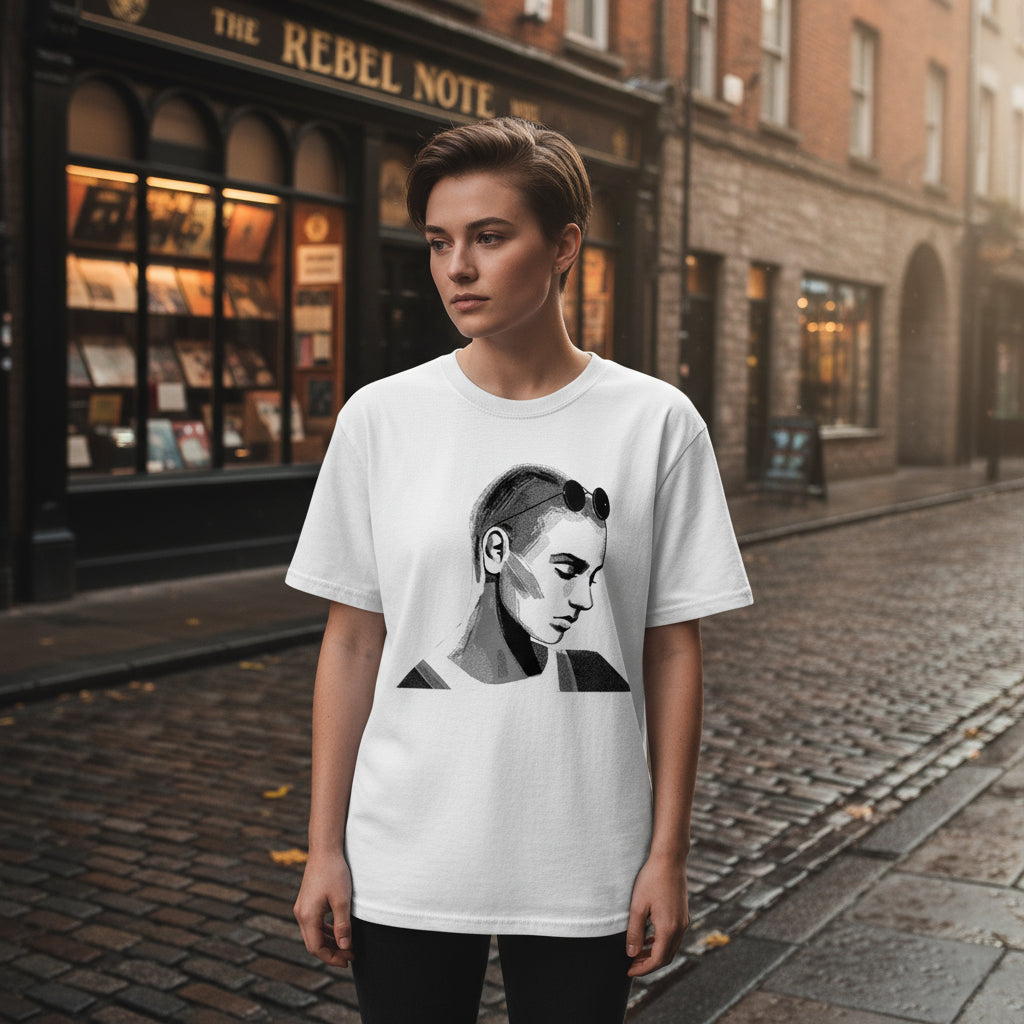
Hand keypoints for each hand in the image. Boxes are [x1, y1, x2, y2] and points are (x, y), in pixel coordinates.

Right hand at [293, 849, 354, 967]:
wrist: (325, 849)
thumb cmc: (334, 872)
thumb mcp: (342, 900)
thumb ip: (342, 925)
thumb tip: (345, 947)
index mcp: (307, 916)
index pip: (316, 948)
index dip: (331, 958)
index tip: (347, 961)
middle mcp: (301, 914)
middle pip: (313, 943)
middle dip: (331, 952)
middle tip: (350, 955)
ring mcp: (302, 907)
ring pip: (313, 934)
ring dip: (329, 942)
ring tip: (347, 946)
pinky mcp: (306, 902)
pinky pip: (314, 923)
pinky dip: (326, 931)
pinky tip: (339, 931)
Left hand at [625, 853, 688, 977]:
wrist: (670, 859)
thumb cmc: (651, 879)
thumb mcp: (637, 906)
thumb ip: (634, 932)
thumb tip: (630, 954)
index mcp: (668, 928)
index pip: (657, 960)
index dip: (643, 969)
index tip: (629, 971)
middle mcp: (680, 928)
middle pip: (666, 957)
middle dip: (648, 964)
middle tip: (631, 964)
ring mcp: (683, 921)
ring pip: (670, 948)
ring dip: (655, 954)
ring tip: (637, 954)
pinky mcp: (682, 914)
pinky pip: (673, 937)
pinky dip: (661, 943)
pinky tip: (649, 939)